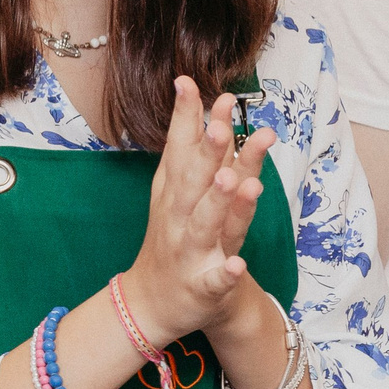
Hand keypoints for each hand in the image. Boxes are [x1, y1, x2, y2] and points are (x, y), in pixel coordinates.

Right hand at [122, 78, 276, 346]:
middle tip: (219, 124)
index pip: (179, 150)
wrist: (152, 303)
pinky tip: (236, 265)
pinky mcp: (204, 286)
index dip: (185, 119)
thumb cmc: (174, 239)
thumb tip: (215, 110)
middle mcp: (179, 218)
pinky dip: (225, 273)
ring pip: (206, 225)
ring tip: (234, 179)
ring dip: (219, 204)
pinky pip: (215, 280)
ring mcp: (190, 251)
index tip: (189, 84)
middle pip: (194, 182)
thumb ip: (198, 155)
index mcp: (174, 194)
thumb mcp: (179, 194)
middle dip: (207, 153)